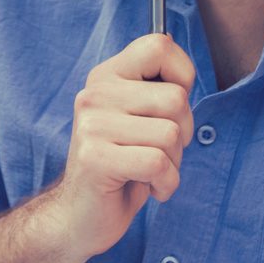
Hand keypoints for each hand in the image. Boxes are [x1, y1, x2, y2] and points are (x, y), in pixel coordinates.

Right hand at [34, 33, 194, 262]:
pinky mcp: (95, 159)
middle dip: (183, 133)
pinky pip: (158, 163)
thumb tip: (181, 63)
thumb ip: (157, 89)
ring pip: (171, 134)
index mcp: (107, 76)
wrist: (80, 217)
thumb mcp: (139, 119)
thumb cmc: (122, 167)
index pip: (158, 45)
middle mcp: (95, 94)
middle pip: (176, 98)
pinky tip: (148, 188)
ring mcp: (92, 126)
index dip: (182, 74)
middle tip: (161, 152)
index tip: (172, 108)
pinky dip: (166, 184)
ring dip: (174, 163)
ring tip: (150, 172)